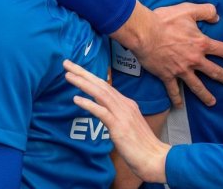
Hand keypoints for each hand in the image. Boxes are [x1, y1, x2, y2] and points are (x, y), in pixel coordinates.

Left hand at [65, 60, 169, 184]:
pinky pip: (102, 112)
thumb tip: (102, 111)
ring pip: (100, 93)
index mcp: (126, 104)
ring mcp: (122, 114)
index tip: (76, 70)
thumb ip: (116, 116)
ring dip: (83, 83)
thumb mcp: (127, 126)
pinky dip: (89, 104)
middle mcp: (124, 105)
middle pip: (101, 84)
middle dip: (83, 73)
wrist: (156, 159)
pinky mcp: (119, 126)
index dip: (89, 77)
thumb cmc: (142, 147)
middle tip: (66, 63)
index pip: (105, 86)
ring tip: (68, 75)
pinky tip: (76, 99)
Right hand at [126, 2, 222, 106]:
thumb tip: (216, 16)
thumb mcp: (188, 10)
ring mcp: (181, 70)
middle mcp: (194, 59)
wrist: (145, 33)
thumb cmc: (165, 20)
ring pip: (197, 86)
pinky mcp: (167, 75)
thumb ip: (205, 11)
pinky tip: (179, 106)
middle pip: (215, 72)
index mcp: (201, 44)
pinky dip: (176, 99)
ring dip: (206, 95)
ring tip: (212, 102)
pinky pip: (173, 90)